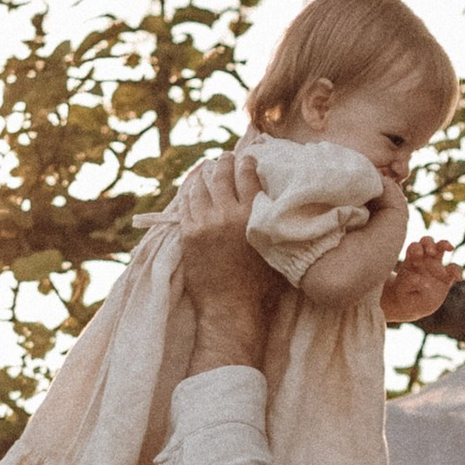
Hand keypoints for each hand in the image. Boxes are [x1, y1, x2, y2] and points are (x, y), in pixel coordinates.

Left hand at [174, 150, 279, 361]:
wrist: (231, 308)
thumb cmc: (260, 285)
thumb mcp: (276, 248)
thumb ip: (274, 222)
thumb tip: (279, 202)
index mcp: (252, 215)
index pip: (248, 176)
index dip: (248, 162)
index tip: (248, 157)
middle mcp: (227, 214)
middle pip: (222, 175)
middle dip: (224, 162)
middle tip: (226, 157)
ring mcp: (204, 223)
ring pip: (200, 187)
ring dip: (204, 174)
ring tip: (207, 168)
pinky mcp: (188, 234)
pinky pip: (186, 204)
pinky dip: (190, 192)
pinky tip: (193, 188)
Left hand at [382, 232, 464, 325]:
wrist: (412, 306)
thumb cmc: (404, 295)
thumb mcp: (402, 290)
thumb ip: (408, 283)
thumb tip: (418, 278)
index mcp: (411, 260)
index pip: (414, 247)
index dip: (416, 249)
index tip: (417, 259)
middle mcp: (424, 259)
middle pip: (427, 241)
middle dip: (429, 243)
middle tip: (431, 252)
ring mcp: (436, 266)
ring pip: (441, 247)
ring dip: (444, 244)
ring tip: (449, 248)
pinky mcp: (446, 277)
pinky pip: (454, 269)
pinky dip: (457, 271)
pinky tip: (458, 278)